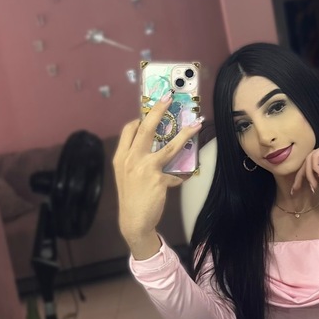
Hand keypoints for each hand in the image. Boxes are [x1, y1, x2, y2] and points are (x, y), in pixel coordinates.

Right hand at [113, 95, 202, 255]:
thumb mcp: (127, 175)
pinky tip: (189, 175)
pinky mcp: (159, 180)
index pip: (129, 130)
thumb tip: (155, 146)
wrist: (133, 221)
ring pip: (169, 146)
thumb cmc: (132, 196)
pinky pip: (177, 173)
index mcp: (121, 157)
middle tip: (169, 97)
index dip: (142, 117)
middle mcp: (131, 160)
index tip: (153, 109)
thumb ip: (137, 159)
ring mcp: (145, 169)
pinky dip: (185, 174)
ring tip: (197, 124)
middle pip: (146, 129)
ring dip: (185, 134)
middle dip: (158, 110)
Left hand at [292, 139, 318, 194]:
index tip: (295, 189)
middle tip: (296, 188)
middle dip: (301, 175)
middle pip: (307, 160)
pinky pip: (315, 156)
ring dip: (309, 174)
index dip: (301, 175)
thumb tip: (300, 176)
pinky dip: (315, 167)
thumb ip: (314, 172)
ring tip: (315, 184)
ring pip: (309, 158)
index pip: (309, 162)